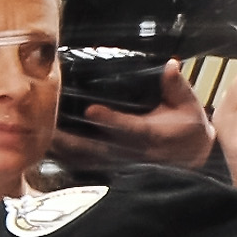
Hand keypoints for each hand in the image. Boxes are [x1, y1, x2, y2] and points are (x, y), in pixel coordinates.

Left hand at [57, 60, 212, 171]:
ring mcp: (124, 165)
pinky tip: (51, 153)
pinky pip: (90, 168)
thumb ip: (176, 85)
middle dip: (73, 141)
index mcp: (152, 134)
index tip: (92, 111)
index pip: (130, 127)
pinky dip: (70, 162)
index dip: (111, 120)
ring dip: (65, 152)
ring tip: (41, 139)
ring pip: (90, 161)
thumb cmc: (188, 127)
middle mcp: (134, 153)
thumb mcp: (188, 104)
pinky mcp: (118, 171)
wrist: (195, 158)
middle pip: (99, 149)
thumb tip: (170, 65)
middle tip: (48, 128)